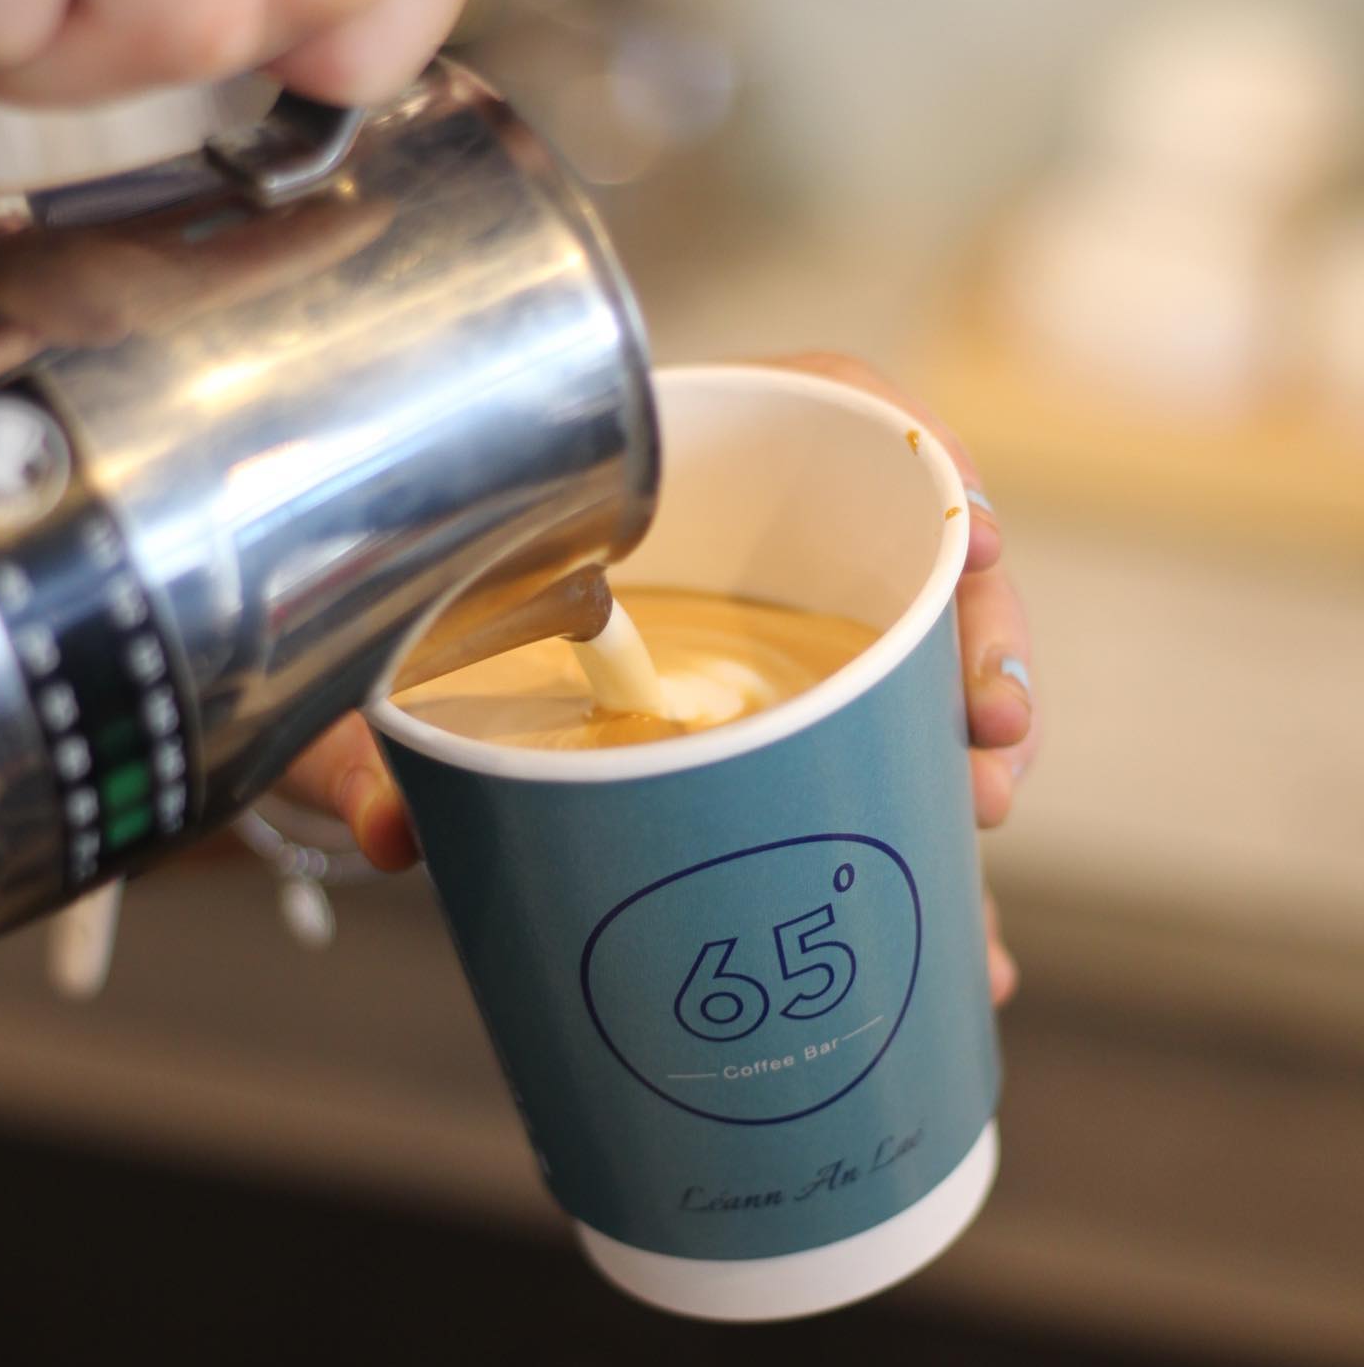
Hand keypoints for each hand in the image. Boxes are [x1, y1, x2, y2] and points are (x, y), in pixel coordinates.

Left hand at [279, 354, 1033, 1008]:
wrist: (391, 714)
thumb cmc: (394, 662)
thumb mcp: (378, 695)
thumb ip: (374, 748)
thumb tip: (394, 829)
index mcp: (670, 482)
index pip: (828, 410)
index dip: (921, 456)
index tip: (975, 535)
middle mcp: (742, 555)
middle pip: (904, 557)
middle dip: (979, 644)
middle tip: (991, 740)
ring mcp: (775, 652)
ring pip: (914, 682)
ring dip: (975, 754)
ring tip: (978, 830)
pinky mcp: (785, 744)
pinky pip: (875, 789)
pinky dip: (928, 867)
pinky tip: (978, 956)